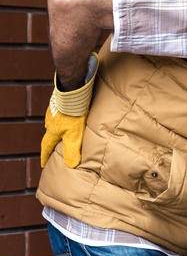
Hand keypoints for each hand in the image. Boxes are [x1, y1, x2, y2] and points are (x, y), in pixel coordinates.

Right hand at [40, 53, 97, 168]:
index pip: (47, 146)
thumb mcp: (75, 135)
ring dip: (58, 126)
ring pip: (54, 121)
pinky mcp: (61, 100)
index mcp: (53, 130)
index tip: (43, 164)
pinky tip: (70, 113)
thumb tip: (71, 165)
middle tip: (55, 145)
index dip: (45, 156)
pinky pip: (60, 111)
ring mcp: (54, 110)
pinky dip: (64, 115)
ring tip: (64, 129)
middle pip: (49, 133)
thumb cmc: (74, 114)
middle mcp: (50, 120)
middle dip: (52, 140)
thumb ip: (72, 150)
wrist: (74, 90)